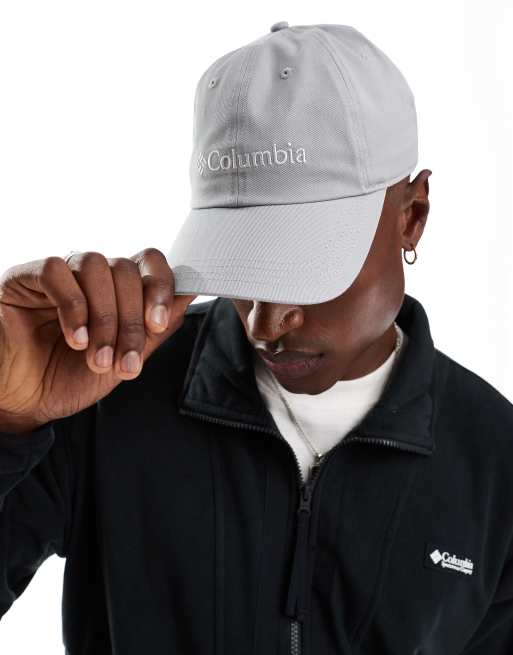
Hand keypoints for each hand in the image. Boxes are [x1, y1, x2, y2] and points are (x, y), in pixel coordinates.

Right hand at [0, 248, 196, 432]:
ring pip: (96, 267)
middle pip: (125, 270)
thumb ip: (153, 330)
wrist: (23, 403)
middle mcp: (90, 277)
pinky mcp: (24, 278)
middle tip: (123, 361)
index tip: (158, 324)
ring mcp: (60, 275)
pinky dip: (73, 306)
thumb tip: (190, 294)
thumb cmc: (69, 379)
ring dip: (104, 317)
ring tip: (97, 357)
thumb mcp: (122, 360)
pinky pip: (56, 271)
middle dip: (131, 321)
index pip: (148, 263)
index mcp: (117, 291)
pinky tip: (75, 339)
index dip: (160, 287)